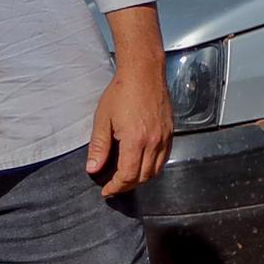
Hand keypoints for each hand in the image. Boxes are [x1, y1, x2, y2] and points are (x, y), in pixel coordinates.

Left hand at [86, 10, 173, 198]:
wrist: (144, 72)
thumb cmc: (121, 92)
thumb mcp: (103, 119)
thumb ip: (99, 146)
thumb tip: (93, 168)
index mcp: (135, 140)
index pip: (127, 175)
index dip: (116, 187)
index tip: (107, 191)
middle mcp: (153, 142)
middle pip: (143, 177)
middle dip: (128, 185)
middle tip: (114, 186)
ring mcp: (164, 138)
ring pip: (156, 170)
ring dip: (141, 178)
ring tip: (127, 177)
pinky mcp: (170, 133)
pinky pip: (164, 158)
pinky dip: (153, 166)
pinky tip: (142, 162)